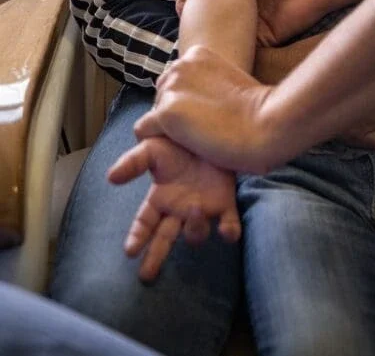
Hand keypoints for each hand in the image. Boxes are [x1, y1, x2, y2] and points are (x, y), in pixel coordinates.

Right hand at [107, 136, 239, 281]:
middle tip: (146, 275)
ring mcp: (202, 209)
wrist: (208, 132)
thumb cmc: (176, 144)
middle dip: (156, 256)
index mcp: (160, 198)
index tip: (130, 251)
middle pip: (165, 238)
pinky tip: (227, 232)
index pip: (145, 222)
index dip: (137, 236)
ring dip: (195, 228)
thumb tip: (111, 177)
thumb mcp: (151, 149)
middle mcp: (179, 209)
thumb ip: (133, 163)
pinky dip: (229, 231)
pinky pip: (228, 225)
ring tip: (195, 208)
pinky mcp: (224, 204)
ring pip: (196, 232)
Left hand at [134, 45, 272, 173]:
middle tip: (199, 132)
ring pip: (153, 115)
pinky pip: (144, 131)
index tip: (205, 116)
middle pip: (161, 96)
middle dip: (174, 115)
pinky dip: (157, 143)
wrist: (268, 124)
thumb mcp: (232, 83)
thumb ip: (210, 85)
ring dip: (167, 130)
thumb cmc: (260, 111)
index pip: (175, 82)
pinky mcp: (165, 113)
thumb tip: (198, 105)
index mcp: (197, 54)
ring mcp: (171, 88)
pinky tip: (180, 150)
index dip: (187, 103)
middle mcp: (180, 65)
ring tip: (193, 141)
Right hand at [185, 0, 335, 43]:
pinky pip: (236, 42)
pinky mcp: (258, 37)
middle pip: (206, 7)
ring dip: (203, 22)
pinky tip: (211, 33)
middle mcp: (237, 0)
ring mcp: (246, 19)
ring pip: (216, 26)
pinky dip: (223, 39)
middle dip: (191, 4)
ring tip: (193, 14)